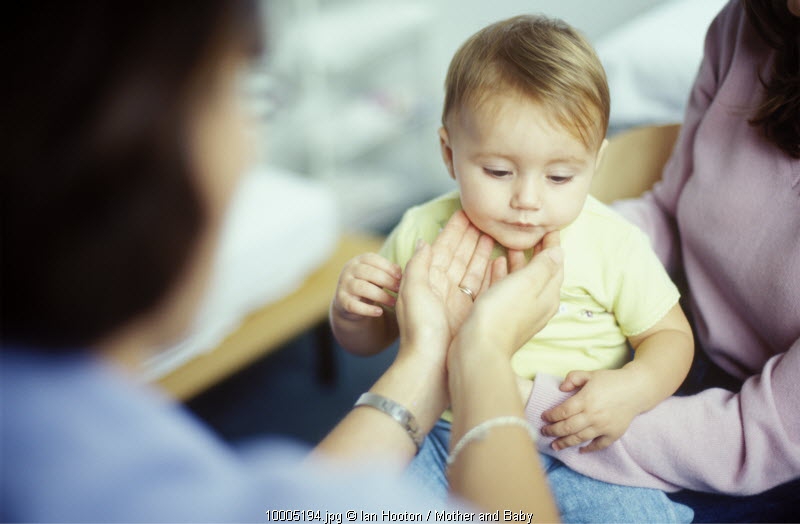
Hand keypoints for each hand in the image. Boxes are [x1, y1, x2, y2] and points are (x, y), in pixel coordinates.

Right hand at [332, 253, 401, 319]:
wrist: (349, 302)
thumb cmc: (369, 284)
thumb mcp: (377, 275)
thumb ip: (388, 271)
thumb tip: (400, 270)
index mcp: (358, 260)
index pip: (372, 259)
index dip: (387, 266)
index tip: (400, 276)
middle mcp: (348, 270)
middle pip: (367, 272)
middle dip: (386, 280)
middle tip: (399, 289)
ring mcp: (344, 285)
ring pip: (361, 288)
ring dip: (380, 295)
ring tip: (392, 302)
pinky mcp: (341, 301)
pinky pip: (353, 305)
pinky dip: (367, 309)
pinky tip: (379, 312)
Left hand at [396, 210, 494, 354]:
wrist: (430, 368)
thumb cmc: (419, 329)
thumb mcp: (412, 290)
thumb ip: (418, 264)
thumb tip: (423, 241)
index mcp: (426, 282)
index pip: (442, 249)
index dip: (453, 231)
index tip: (465, 213)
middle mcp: (443, 290)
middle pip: (460, 257)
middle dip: (472, 237)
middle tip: (486, 219)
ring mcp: (458, 303)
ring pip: (474, 271)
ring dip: (484, 252)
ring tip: (496, 235)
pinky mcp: (471, 316)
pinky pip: (485, 289)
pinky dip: (493, 275)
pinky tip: (502, 261)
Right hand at [456, 231, 563, 360]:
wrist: (479, 348)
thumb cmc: (503, 313)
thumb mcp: (527, 282)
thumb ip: (543, 265)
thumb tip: (559, 252)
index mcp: (548, 295)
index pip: (556, 264)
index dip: (553, 244)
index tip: (550, 226)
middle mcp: (538, 305)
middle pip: (541, 272)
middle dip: (537, 251)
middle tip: (531, 232)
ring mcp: (519, 312)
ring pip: (523, 280)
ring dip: (519, 261)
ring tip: (511, 244)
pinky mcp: (502, 316)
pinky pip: (507, 289)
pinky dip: (504, 274)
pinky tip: (495, 264)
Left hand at [541, 367, 647, 452]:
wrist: (637, 389)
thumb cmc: (611, 380)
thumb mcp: (590, 374)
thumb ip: (573, 378)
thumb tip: (561, 388)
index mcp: (586, 399)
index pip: (563, 411)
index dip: (551, 416)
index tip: (543, 417)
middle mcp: (593, 415)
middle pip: (567, 427)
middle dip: (553, 431)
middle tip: (544, 432)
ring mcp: (604, 426)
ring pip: (579, 438)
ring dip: (565, 443)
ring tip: (555, 445)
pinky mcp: (614, 434)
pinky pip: (599, 445)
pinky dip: (588, 449)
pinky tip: (580, 450)